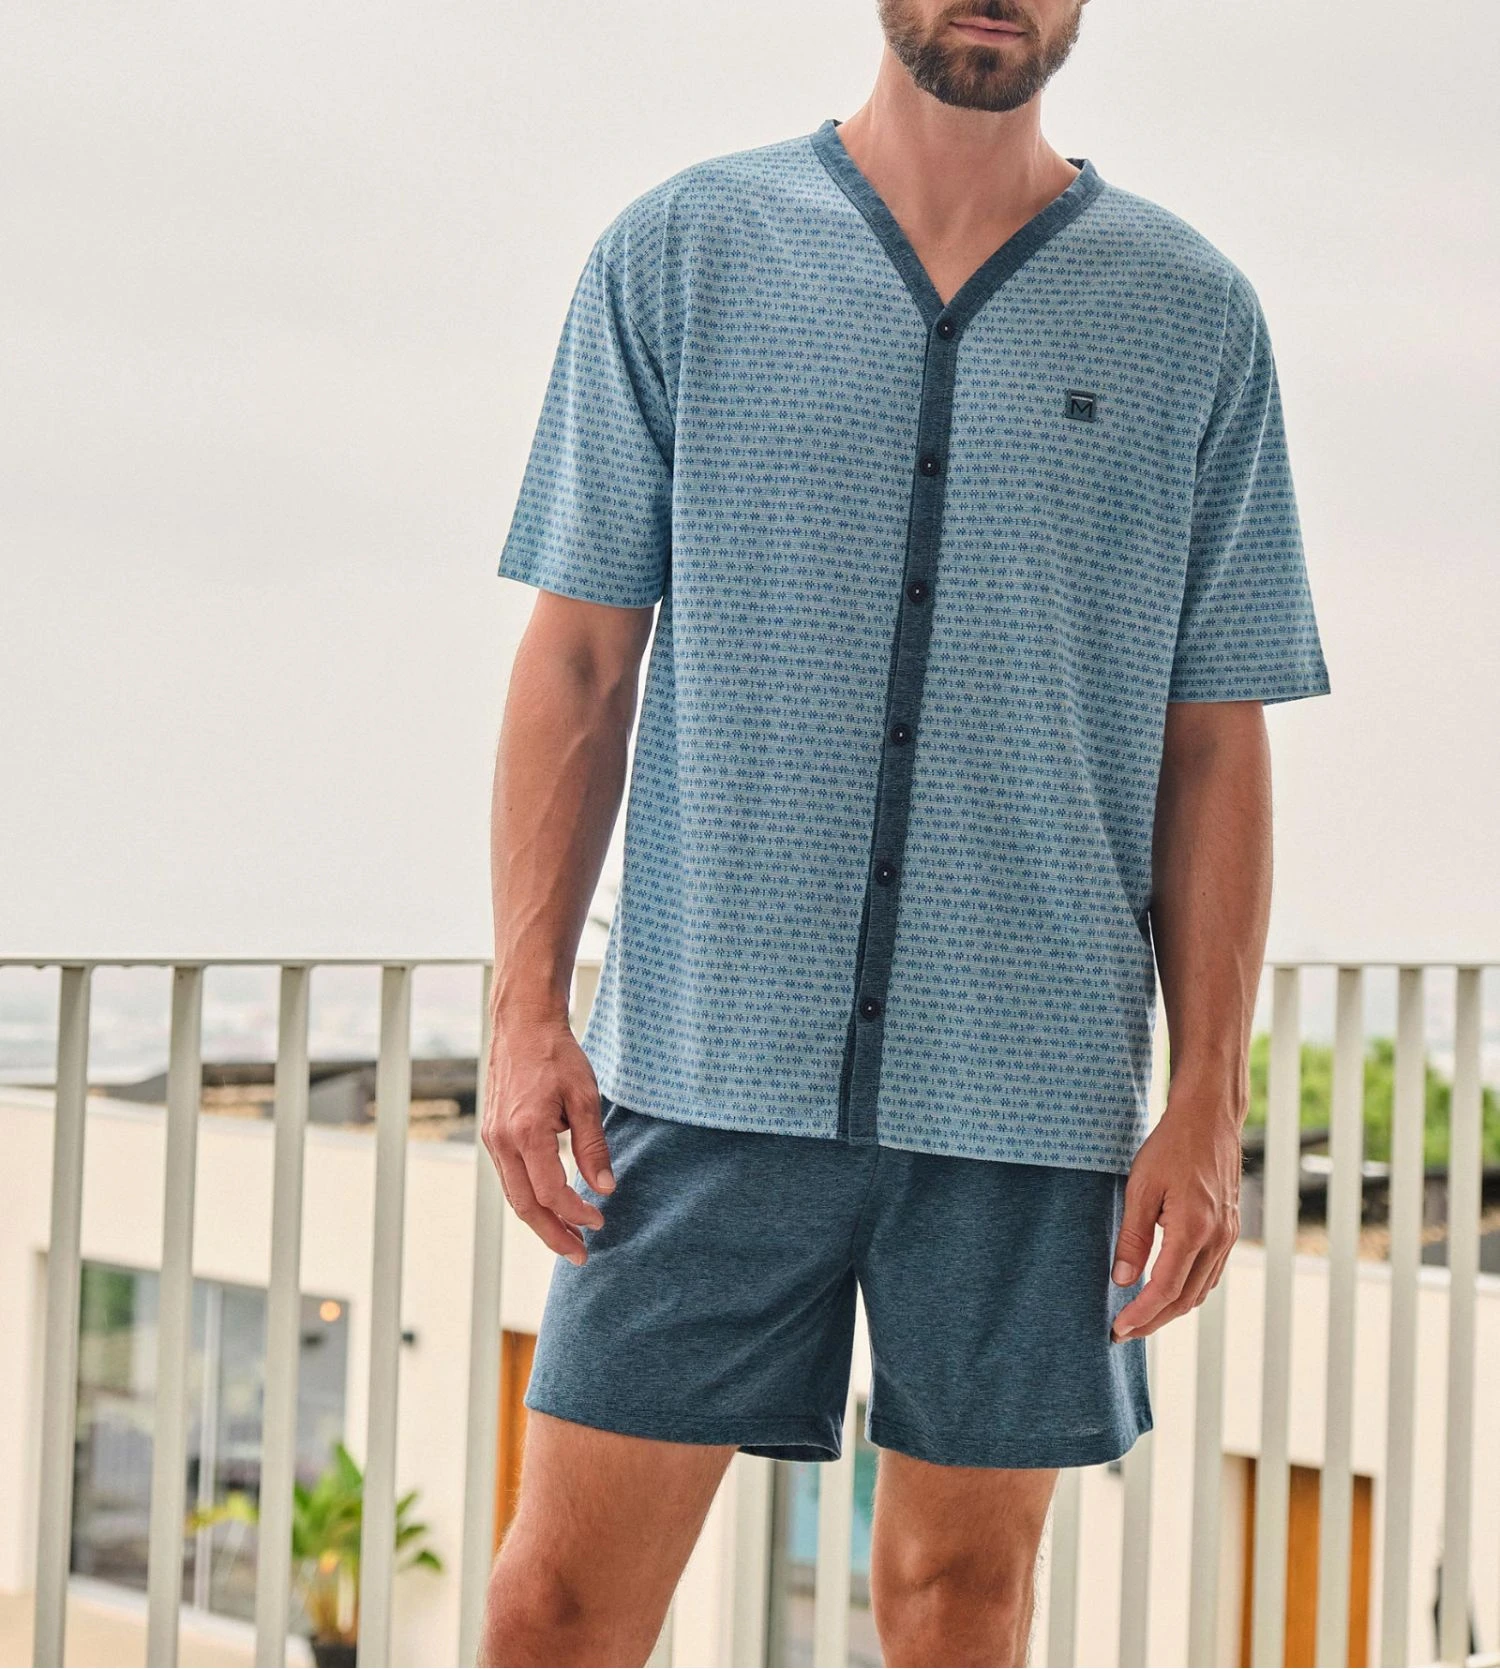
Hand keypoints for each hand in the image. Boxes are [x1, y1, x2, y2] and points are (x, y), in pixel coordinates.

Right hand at [481, 1008, 614, 1264]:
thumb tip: (604, 1188)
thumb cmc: (557, 1055)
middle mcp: (502, 1140)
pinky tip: (551, 1205)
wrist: (522, 1025)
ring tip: (568, 1238)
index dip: (576, 1213)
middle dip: (553, 1234)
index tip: (600, 1222)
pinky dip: (529, 1197)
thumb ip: (593, 1147)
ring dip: (540, 1220)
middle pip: (525, 1205)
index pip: (551, 1191)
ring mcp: (493, 1138)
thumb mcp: (585, 1098)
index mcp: (527, 1131)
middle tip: (580, 1255)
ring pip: (514, 1194)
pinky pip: (509, 1177)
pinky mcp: (493, 1133)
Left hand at [1109, 1093, 1242, 1340]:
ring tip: (1140, 1319)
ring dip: (1170, 1310)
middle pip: (1184, 1299)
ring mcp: (1226, 1236)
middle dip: (1153, 1321)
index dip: (1140, 1314)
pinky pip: (1209, 1274)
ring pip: (1200, 1291)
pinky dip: (1187, 1291)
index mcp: (1193, 1230)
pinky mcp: (1228, 1230)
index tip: (1117, 1329)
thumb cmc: (1170, 1147)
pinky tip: (1167, 1293)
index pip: (1164, 1289)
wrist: (1209, 1120)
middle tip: (1123, 1333)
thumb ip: (1132, 1237)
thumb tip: (1122, 1279)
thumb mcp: (1140, 1188)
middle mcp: (1216, 1239)